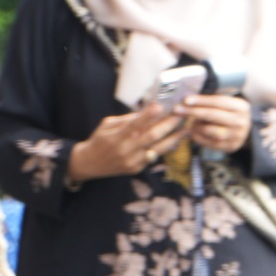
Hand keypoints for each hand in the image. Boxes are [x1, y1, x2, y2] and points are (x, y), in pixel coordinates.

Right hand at [65, 104, 189, 184]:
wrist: (88, 164)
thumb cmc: (99, 140)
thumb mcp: (107, 125)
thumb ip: (127, 119)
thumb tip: (149, 111)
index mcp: (115, 138)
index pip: (133, 125)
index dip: (147, 116)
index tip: (160, 106)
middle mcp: (125, 151)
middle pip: (151, 137)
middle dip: (168, 124)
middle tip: (181, 114)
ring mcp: (132, 161)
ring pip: (158, 149)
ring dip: (175, 138)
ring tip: (187, 128)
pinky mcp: (137, 169)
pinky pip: (155, 156)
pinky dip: (166, 147)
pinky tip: (177, 139)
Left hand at [183, 93, 251, 151]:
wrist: (245, 132)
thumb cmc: (230, 115)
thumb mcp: (228, 105)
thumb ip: (211, 102)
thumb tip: (188, 100)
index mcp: (241, 107)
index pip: (219, 101)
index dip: (201, 100)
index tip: (186, 100)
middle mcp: (241, 121)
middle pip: (212, 115)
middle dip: (193, 111)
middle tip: (177, 109)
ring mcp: (236, 135)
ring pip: (209, 130)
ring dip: (196, 126)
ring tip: (191, 123)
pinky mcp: (230, 146)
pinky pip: (208, 142)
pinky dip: (197, 136)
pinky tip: (194, 131)